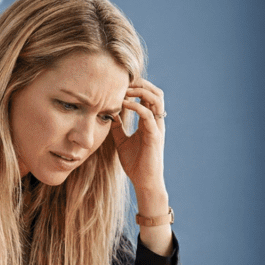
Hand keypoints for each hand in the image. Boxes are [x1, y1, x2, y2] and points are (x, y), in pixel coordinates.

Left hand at [111, 78, 166, 192]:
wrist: (144, 182)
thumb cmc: (135, 163)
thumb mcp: (122, 140)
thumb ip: (117, 126)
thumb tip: (108, 112)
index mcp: (150, 122)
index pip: (148, 96)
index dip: (137, 86)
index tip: (120, 83)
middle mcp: (156, 122)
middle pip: (156, 92)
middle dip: (141, 83)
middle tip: (123, 81)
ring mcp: (157, 128)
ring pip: (156, 99)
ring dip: (140, 90)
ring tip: (124, 89)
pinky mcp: (154, 136)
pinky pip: (147, 114)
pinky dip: (136, 105)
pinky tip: (123, 104)